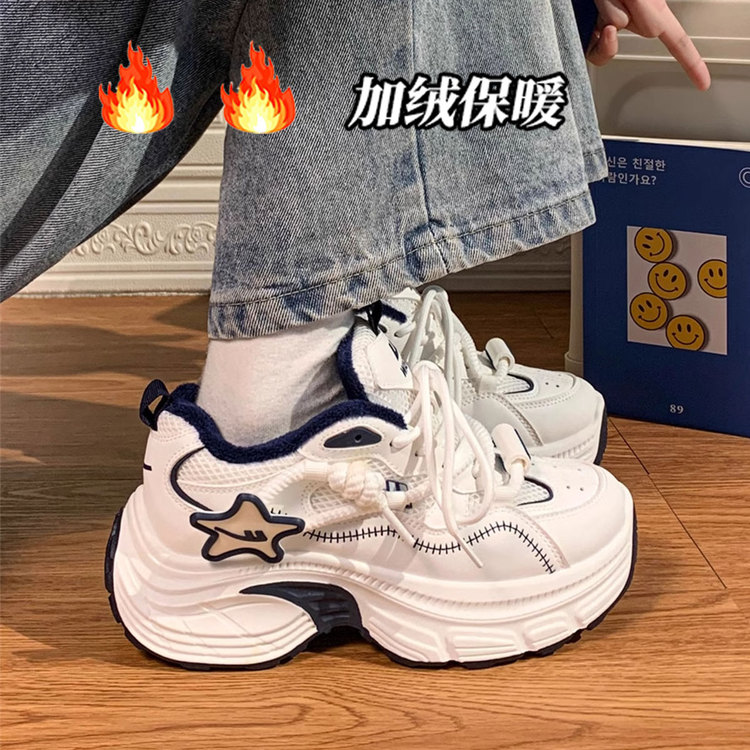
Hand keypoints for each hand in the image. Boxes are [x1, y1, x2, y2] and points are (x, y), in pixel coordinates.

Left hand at [586, 0, 710, 90]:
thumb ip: (651, 12)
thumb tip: (652, 31)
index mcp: (653, 11)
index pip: (677, 40)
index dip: (691, 62)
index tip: (703, 84)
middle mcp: (634, 21)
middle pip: (647, 32)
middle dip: (638, 9)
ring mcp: (613, 26)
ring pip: (615, 33)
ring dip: (610, 9)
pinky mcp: (594, 30)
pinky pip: (596, 47)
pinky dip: (598, 31)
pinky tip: (597, 8)